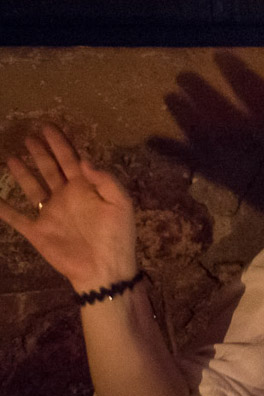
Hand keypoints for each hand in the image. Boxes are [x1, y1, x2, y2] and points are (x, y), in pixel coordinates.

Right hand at [0, 125, 137, 291]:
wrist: (103, 268)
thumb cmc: (116, 236)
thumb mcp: (120, 204)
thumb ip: (105, 180)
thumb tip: (84, 159)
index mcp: (86, 188)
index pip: (70, 159)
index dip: (60, 143)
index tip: (48, 127)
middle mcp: (66, 196)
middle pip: (50, 168)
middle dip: (41, 152)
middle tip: (30, 136)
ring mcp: (50, 213)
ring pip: (32, 187)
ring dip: (23, 172)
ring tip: (13, 157)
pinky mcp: (37, 231)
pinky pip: (15, 216)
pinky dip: (2, 207)